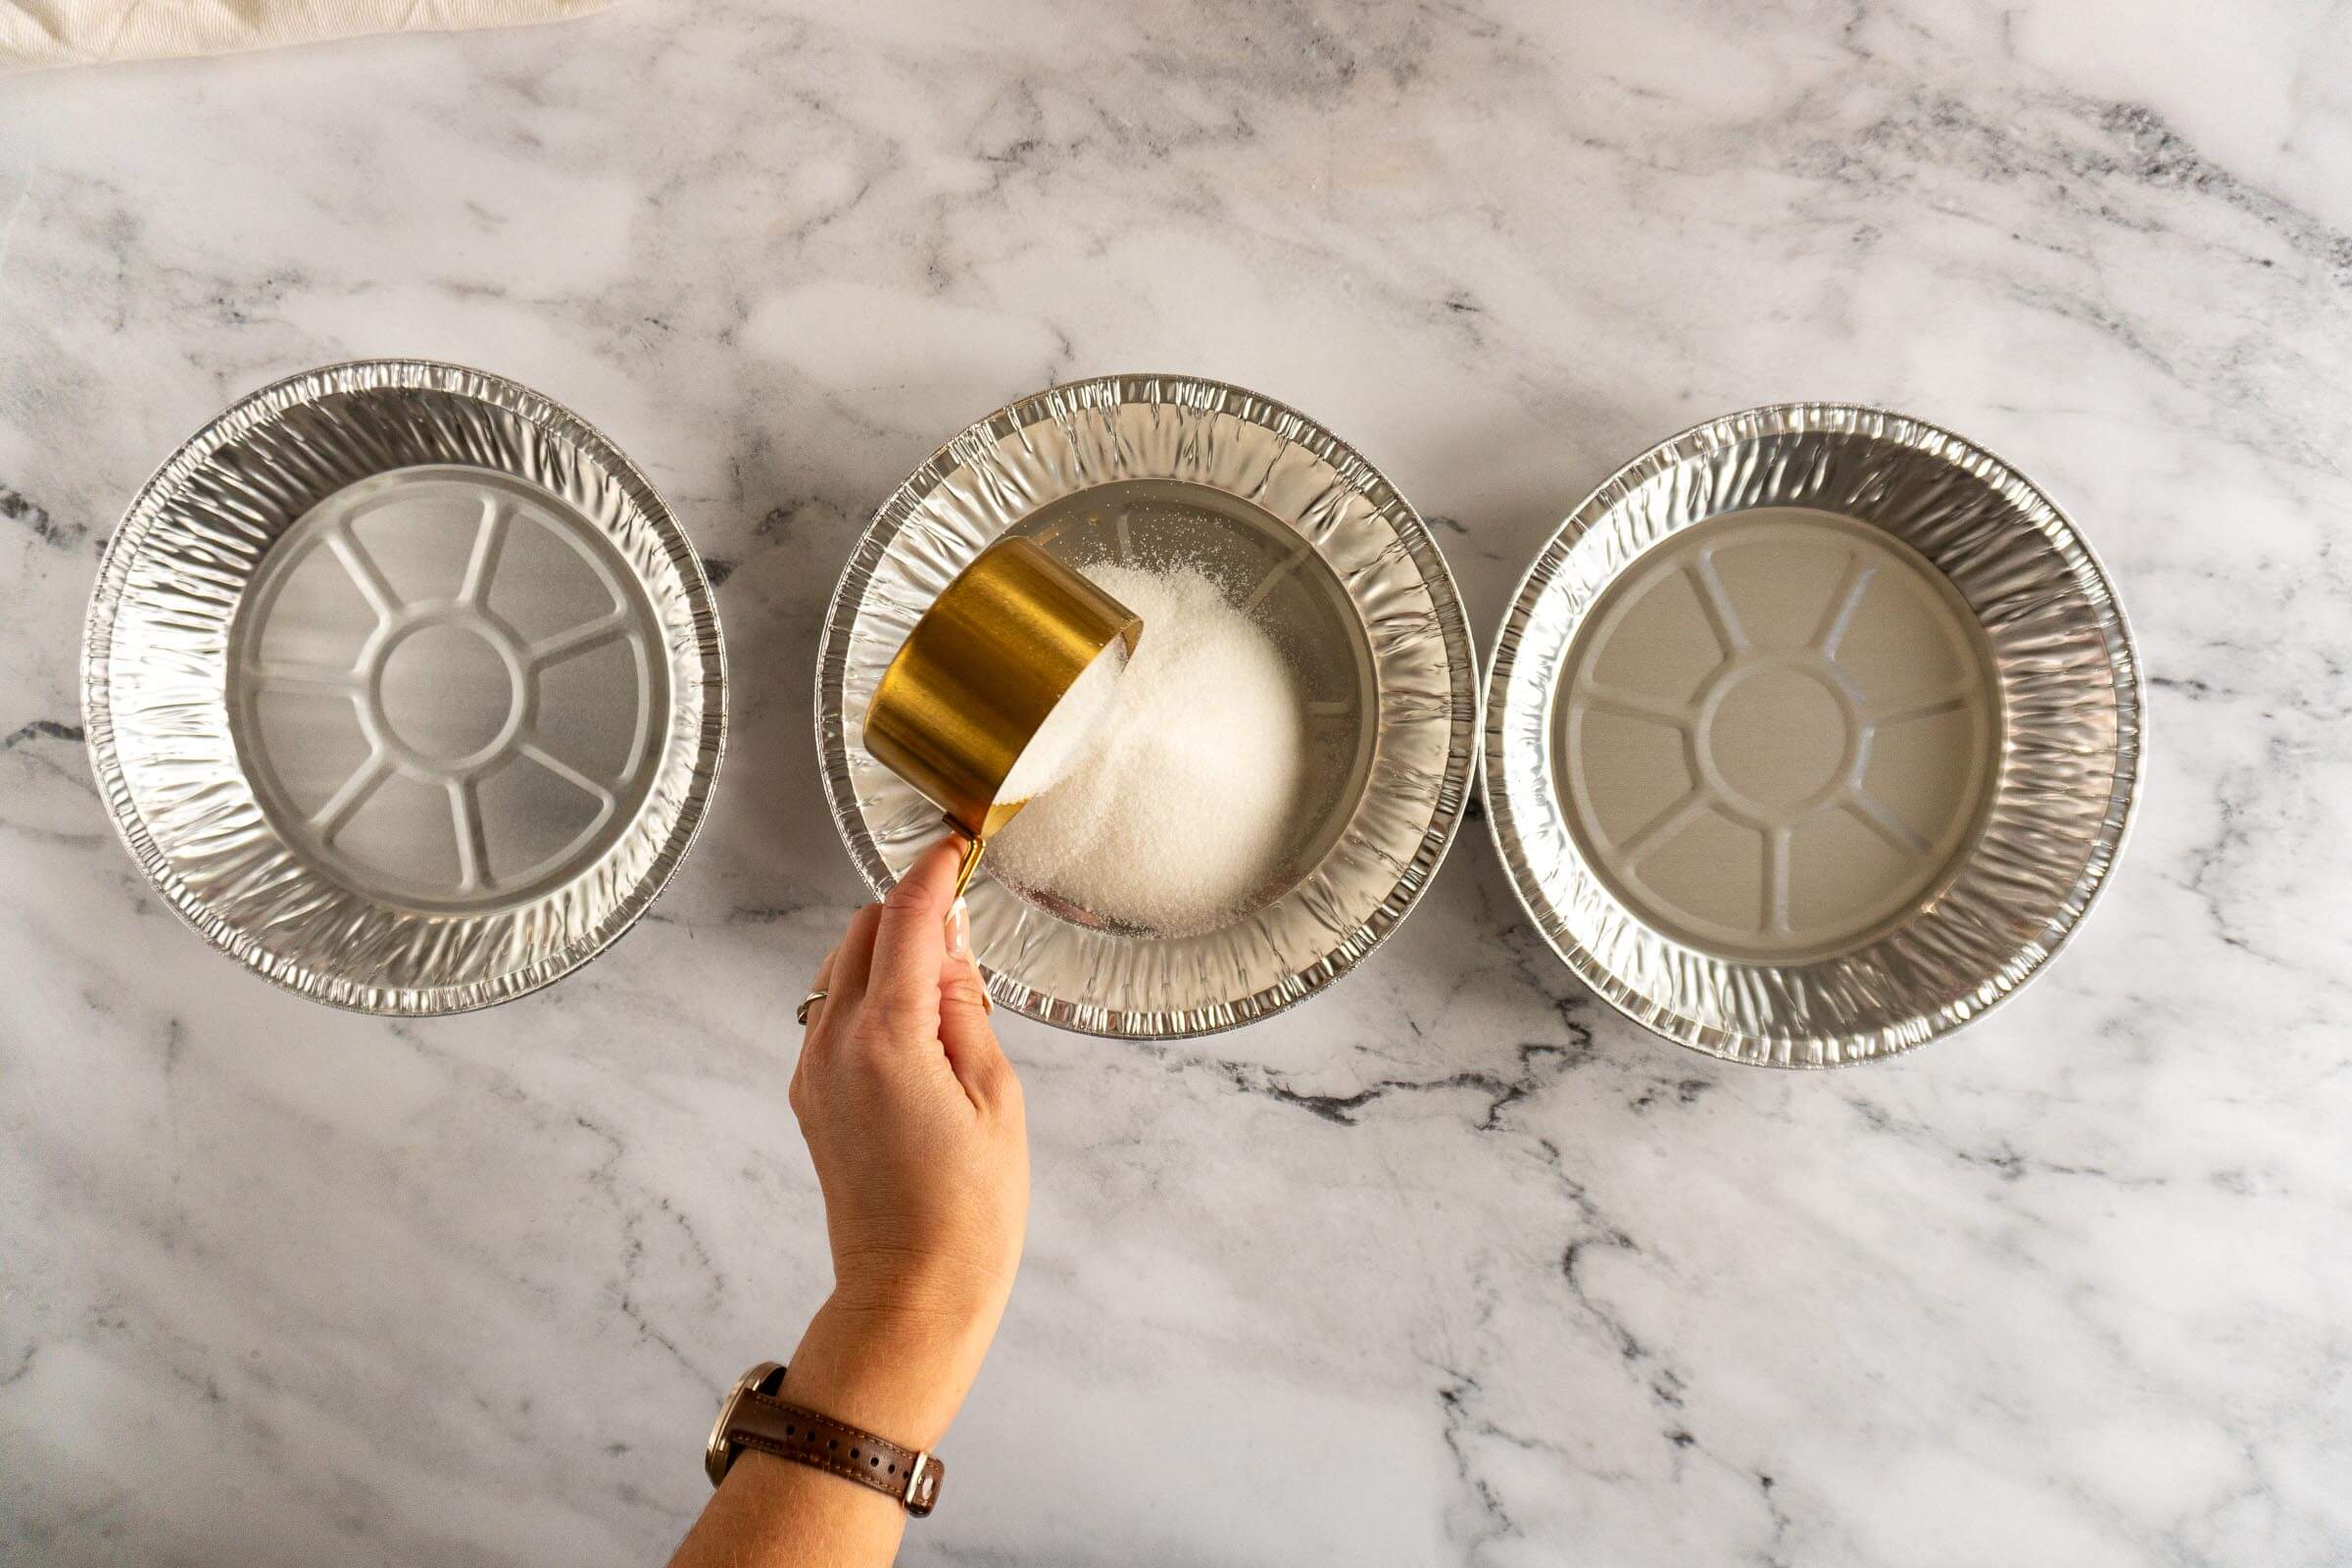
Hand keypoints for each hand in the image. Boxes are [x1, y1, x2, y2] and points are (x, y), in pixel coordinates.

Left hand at [783, 837, 1027, 1448]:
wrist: (911, 1295)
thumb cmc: (969, 1211)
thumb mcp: (995, 1094)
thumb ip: (965, 1007)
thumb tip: (951, 948)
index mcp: (884, 1037)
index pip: (904, 920)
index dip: (932, 874)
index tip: (955, 847)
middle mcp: (831, 1044)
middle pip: (862, 934)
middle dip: (910, 913)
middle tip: (968, 925)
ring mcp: (813, 1072)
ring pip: (841, 970)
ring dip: (889, 953)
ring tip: (951, 984)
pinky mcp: (810, 1098)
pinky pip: (833, 1015)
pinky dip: (871, 995)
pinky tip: (918, 1025)